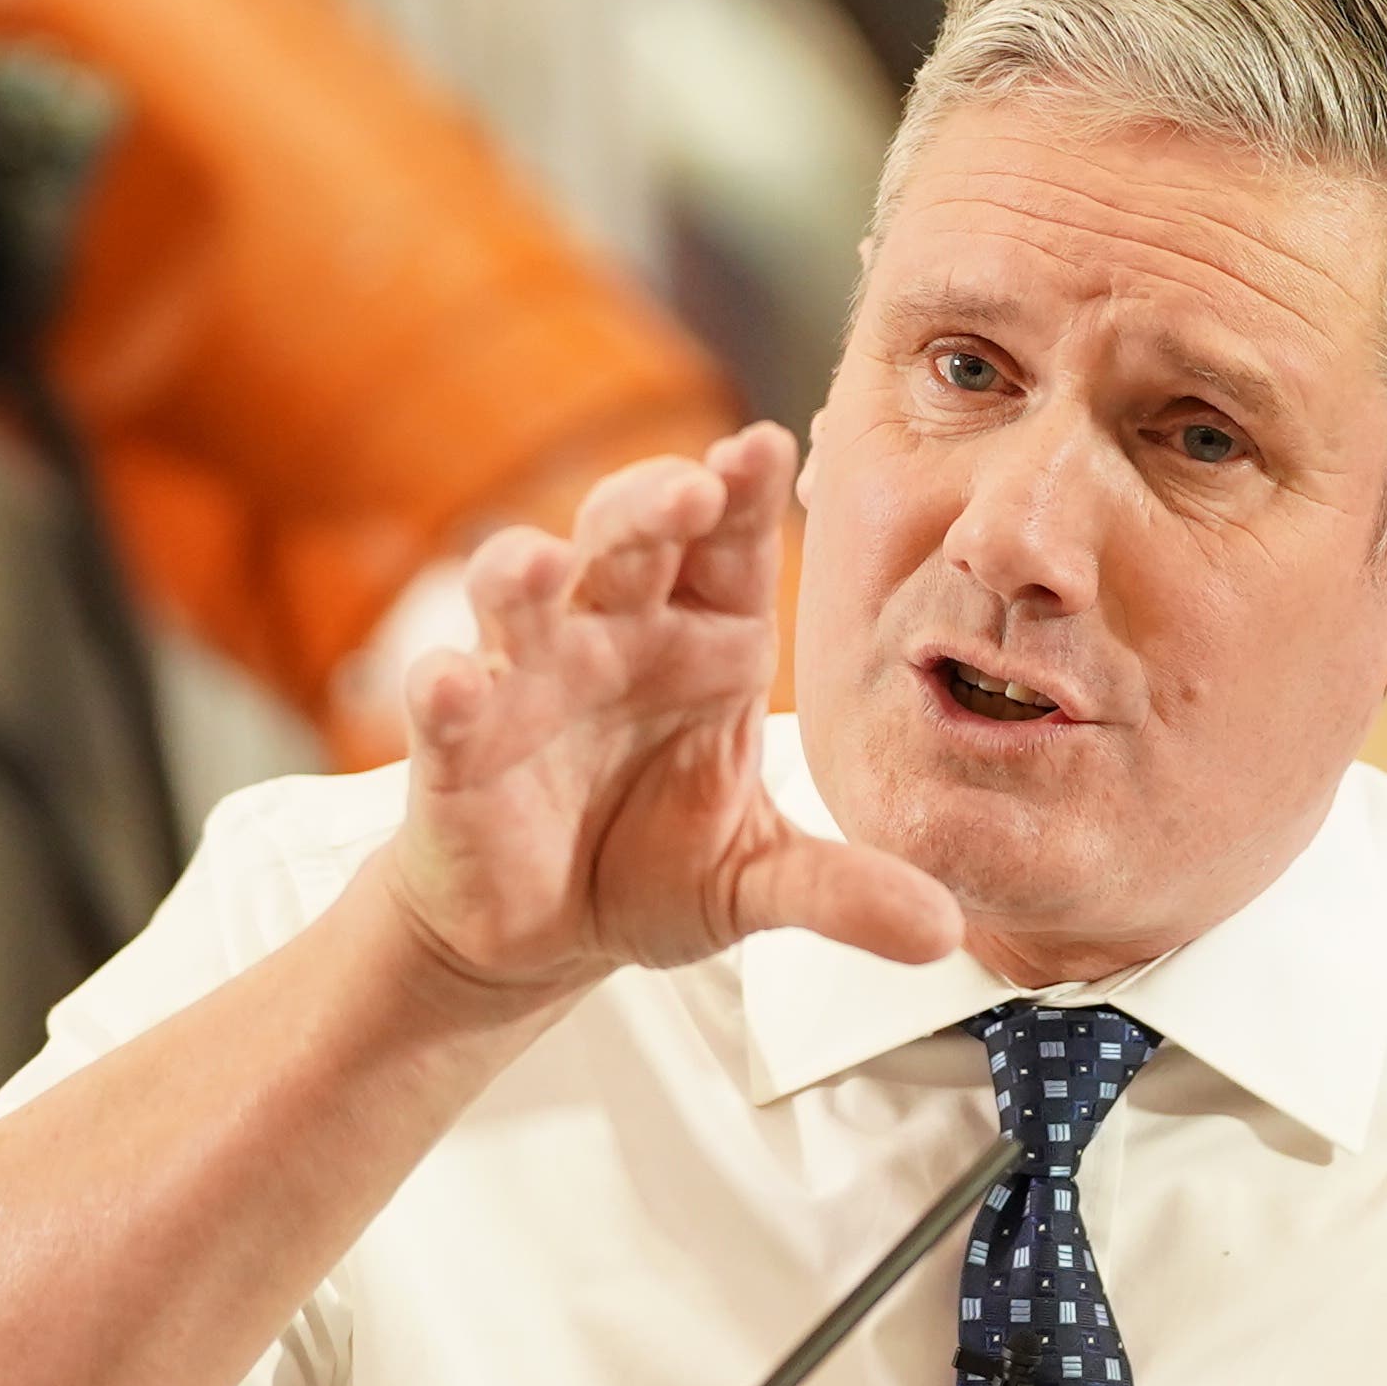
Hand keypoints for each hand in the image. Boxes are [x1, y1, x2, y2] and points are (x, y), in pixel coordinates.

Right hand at [382, 424, 962, 998]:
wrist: (539, 936)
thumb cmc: (650, 868)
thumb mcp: (758, 878)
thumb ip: (842, 889)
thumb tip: (944, 929)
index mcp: (706, 641)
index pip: (729, 546)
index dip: (742, 493)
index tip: (767, 449)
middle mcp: (616, 635)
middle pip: (627, 538)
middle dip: (650, 504)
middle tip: (687, 491)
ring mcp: (527, 680)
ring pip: (517, 593)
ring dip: (523, 570)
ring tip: (541, 566)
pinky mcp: (455, 746)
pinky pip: (445, 702)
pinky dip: (443, 690)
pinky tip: (452, 687)